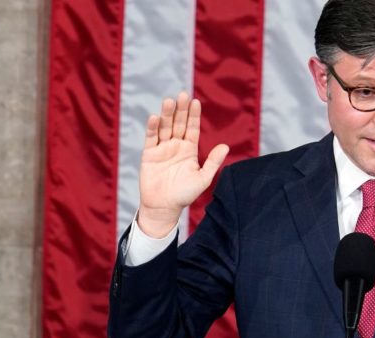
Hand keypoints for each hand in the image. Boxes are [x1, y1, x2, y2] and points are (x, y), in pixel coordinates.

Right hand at [138, 92, 229, 237]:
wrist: (164, 207)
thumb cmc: (185, 194)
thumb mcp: (203, 178)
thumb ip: (213, 162)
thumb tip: (226, 146)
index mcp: (189, 149)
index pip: (192, 128)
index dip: (193, 115)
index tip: (196, 101)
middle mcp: (176, 146)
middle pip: (178, 123)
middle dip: (181, 110)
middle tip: (183, 94)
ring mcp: (162, 149)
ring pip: (165, 127)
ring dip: (167, 115)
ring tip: (169, 101)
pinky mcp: (149, 154)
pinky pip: (151, 138)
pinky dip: (153, 128)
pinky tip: (155, 117)